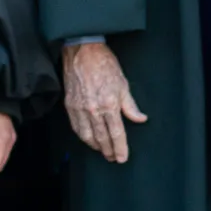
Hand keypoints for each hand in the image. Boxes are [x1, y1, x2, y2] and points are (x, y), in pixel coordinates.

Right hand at [63, 41, 146, 162]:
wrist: (83, 52)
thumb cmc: (105, 65)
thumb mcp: (124, 84)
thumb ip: (131, 106)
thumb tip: (140, 119)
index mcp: (109, 104)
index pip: (117, 133)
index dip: (120, 147)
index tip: (122, 158)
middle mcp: (93, 109)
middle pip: (102, 138)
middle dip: (108, 150)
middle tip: (113, 158)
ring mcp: (80, 109)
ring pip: (87, 136)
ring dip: (96, 146)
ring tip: (103, 151)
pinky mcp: (70, 105)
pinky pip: (76, 127)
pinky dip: (83, 137)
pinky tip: (88, 140)